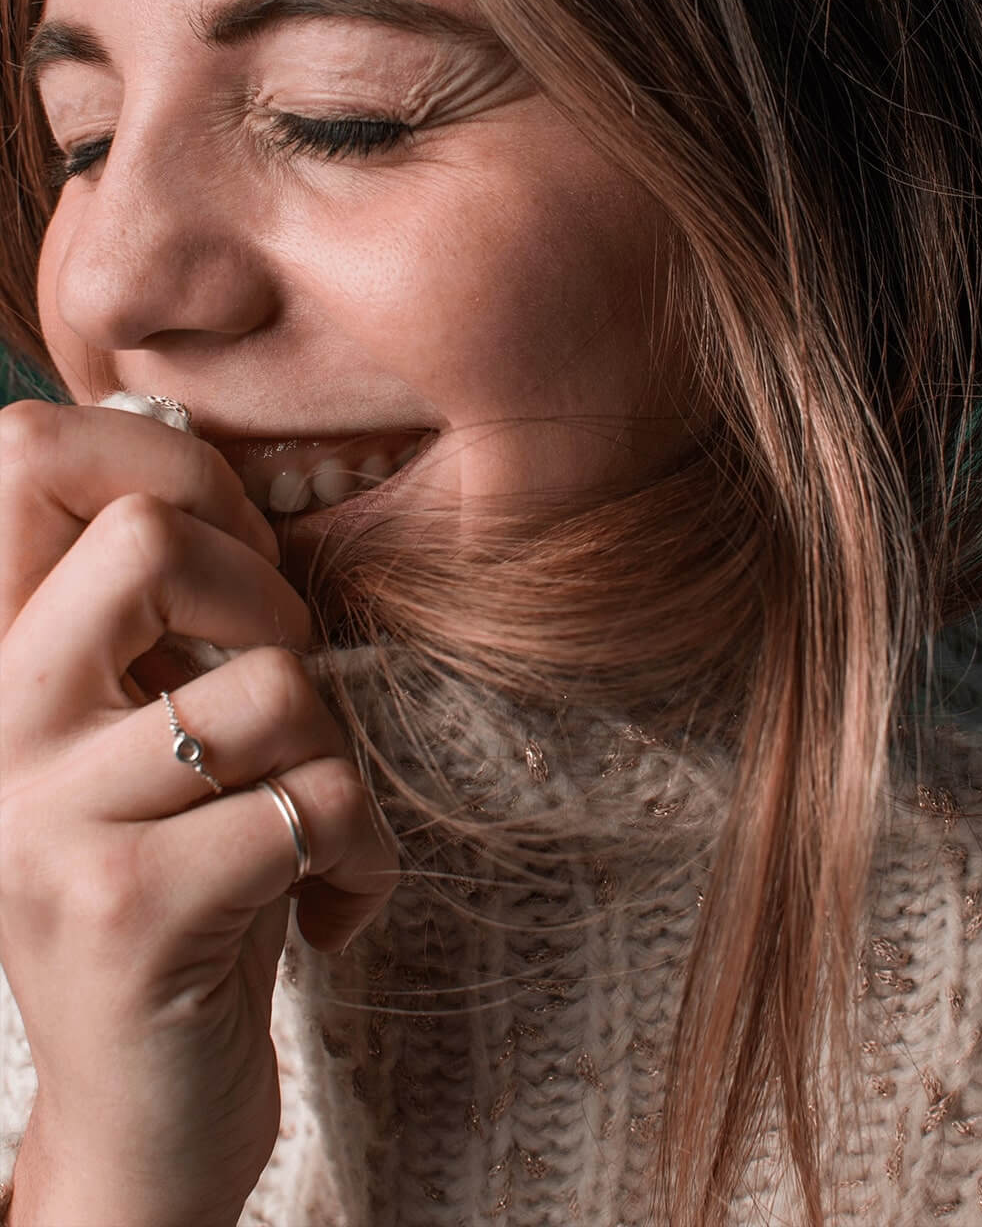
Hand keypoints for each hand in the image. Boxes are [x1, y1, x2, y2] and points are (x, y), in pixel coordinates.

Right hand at [0, 400, 398, 1226]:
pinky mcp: (127, 913)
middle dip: (269, 600)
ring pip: (270, 686)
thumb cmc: (177, 887)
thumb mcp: (144, 730)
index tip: (234, 545)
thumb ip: (155, 609)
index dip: (166, 460)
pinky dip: (364, 858)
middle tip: (278, 697)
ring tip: (302, 826)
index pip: (27, 457)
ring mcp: (44, 822)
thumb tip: (206, 445)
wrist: (141, 1120)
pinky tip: (326, 913)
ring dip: (333, 754)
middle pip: (150, 540)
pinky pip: (315, 806)